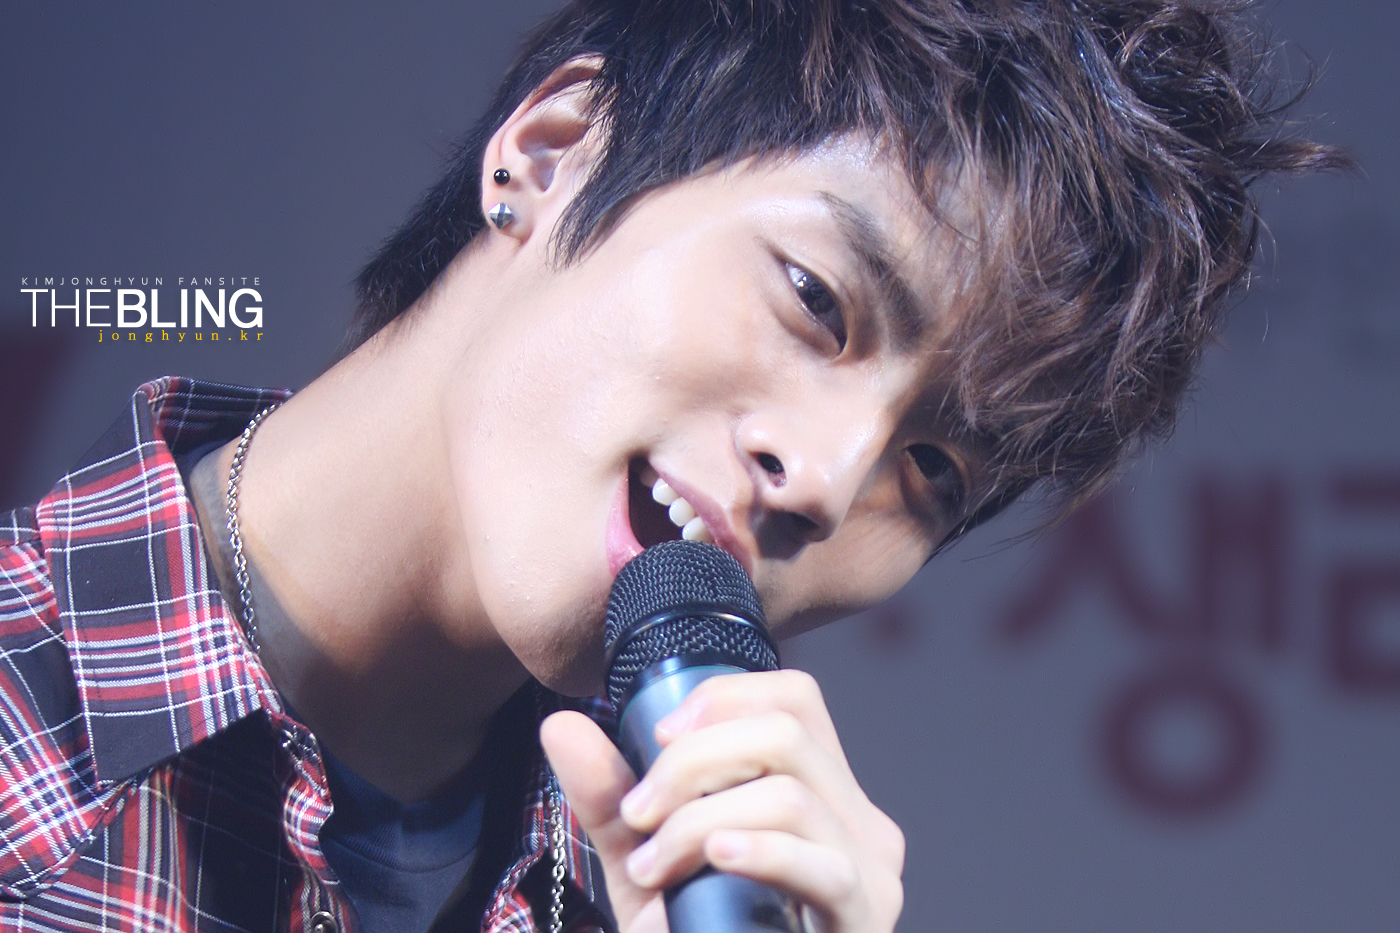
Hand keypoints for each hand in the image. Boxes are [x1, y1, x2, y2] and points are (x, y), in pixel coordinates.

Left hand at [539, 670, 904, 932]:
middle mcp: (855, 820)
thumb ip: (610, 799)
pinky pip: (823, 864)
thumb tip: (562, 726)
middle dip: (694, 761)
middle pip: (786, 733)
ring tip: (653, 866)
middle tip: (640, 812)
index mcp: (819, 792)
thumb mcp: (645, 864)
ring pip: (791, 795)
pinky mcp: (865, 917)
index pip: (795, 699)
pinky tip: (715, 859)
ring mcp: (869, 870)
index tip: (661, 736)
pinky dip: (760, 851)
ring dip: (700, 820)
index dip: (726, 698)